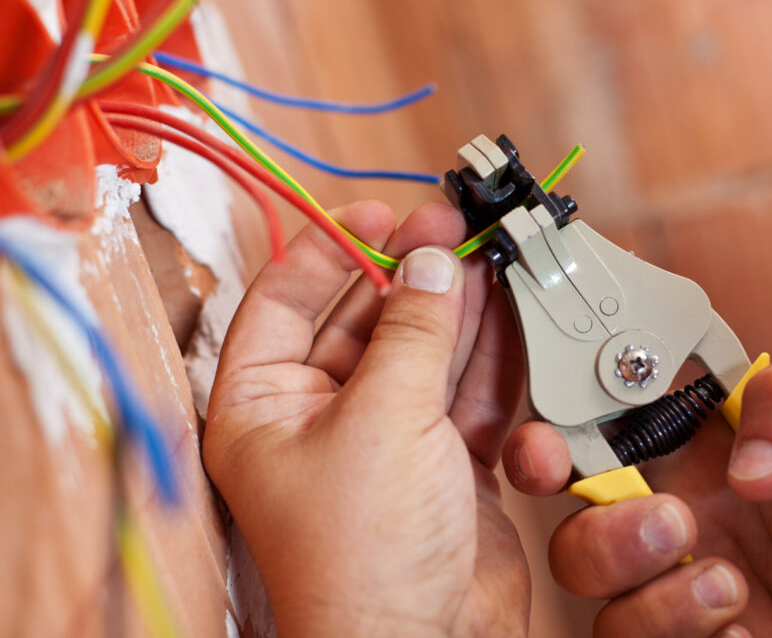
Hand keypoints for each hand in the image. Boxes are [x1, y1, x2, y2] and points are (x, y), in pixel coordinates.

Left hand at [203, 201, 528, 636]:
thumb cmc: (363, 558)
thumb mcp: (384, 419)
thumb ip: (411, 331)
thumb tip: (430, 264)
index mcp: (264, 405)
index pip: (283, 300)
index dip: (332, 248)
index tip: (381, 213)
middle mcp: (320, 417)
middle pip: (365, 320)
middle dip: (412, 277)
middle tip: (454, 234)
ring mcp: (386, 438)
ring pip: (424, 353)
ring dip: (458, 313)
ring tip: (489, 266)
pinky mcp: (443, 462)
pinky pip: (465, 394)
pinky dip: (489, 365)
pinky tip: (507, 330)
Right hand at [504, 348, 771, 636]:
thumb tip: (746, 462)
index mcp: (699, 446)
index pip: (598, 429)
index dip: (552, 433)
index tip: (548, 447)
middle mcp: (683, 513)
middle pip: (574, 520)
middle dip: (591, 523)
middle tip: (672, 522)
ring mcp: (694, 585)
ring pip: (598, 593)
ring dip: (643, 585)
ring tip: (726, 578)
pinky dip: (678, 631)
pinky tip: (741, 618)